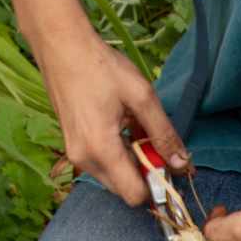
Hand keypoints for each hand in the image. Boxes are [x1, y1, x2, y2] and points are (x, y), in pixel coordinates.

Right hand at [35, 24, 189, 207]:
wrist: (59, 44)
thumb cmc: (99, 65)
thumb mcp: (141, 96)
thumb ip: (163, 133)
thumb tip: (181, 163)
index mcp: (101, 150)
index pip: (134, 196)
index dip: (156, 186)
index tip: (166, 164)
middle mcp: (84, 160)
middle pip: (124, 190)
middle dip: (143, 174)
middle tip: (152, 142)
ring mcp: (75, 154)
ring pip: (113, 178)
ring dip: (130, 163)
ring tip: (133, 128)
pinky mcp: (72, 146)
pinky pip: (101, 164)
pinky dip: (116, 154)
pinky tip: (120, 126)